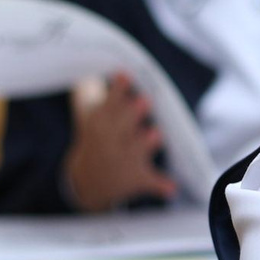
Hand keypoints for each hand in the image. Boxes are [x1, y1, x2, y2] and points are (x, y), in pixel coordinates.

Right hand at [64, 73, 174, 211]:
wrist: (88, 181)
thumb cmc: (99, 140)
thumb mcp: (97, 117)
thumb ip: (103, 95)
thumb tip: (92, 71)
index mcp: (100, 124)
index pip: (109, 103)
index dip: (118, 90)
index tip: (125, 75)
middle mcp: (111, 142)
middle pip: (123, 124)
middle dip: (132, 113)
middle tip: (144, 100)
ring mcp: (124, 161)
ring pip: (136, 150)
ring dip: (145, 143)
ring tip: (155, 134)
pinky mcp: (136, 178)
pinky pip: (149, 181)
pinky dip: (161, 186)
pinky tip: (171, 188)